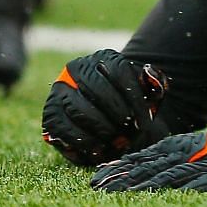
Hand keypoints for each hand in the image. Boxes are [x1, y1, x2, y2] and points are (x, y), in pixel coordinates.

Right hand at [41, 50, 169, 167]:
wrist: (108, 120)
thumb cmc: (130, 104)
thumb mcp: (147, 93)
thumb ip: (155, 82)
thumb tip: (148, 71)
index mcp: (103, 58)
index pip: (119, 72)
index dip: (134, 98)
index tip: (145, 119)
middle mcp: (76, 69)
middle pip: (97, 89)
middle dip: (117, 114)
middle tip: (131, 132)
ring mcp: (60, 91)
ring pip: (79, 108)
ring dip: (102, 128)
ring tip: (118, 140)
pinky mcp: (51, 115)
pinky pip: (65, 128)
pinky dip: (85, 141)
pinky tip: (101, 148)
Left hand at [90, 128, 206, 192]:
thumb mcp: (185, 149)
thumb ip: (158, 158)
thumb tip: (124, 167)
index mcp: (176, 146)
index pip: (142, 158)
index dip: (119, 169)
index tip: (96, 179)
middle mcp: (186, 154)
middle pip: (150, 168)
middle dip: (123, 179)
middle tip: (99, 188)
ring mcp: (202, 165)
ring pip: (169, 176)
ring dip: (144, 186)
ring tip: (123, 194)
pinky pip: (200, 183)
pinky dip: (183, 189)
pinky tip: (166, 195)